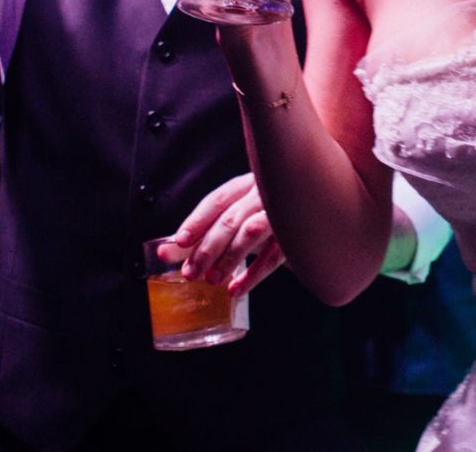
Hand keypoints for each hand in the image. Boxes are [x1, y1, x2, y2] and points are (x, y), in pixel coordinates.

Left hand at [164, 173, 283, 294]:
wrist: (311, 212)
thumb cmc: (265, 217)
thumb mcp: (235, 219)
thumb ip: (200, 235)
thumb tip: (164, 253)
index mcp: (245, 186)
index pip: (217, 200)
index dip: (197, 220)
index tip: (180, 241)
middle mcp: (263, 194)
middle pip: (230, 219)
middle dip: (207, 248)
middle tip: (190, 273)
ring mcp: (281, 213)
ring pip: (249, 234)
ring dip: (228, 259)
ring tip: (211, 280)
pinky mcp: (295, 235)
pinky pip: (273, 256)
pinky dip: (253, 275)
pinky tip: (236, 290)